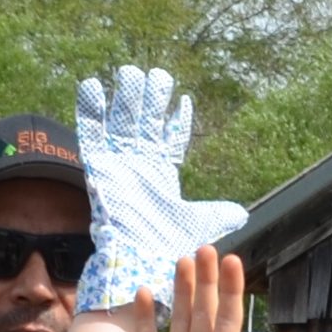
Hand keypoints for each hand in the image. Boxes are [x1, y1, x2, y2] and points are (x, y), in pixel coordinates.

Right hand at [75, 67, 248, 315]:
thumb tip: (241, 213)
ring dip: (125, 98)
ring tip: (129, 71)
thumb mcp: (198, 224)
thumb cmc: (166, 246)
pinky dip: (90, 112)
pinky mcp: (100, 168)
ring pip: (122, 122)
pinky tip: (92, 87)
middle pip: (145, 122)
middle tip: (156, 74)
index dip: (176, 121)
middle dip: (150, 99)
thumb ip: (216, 213)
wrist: (140, 259)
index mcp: (162, 173)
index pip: (170, 140)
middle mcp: (140, 164)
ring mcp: (120, 163)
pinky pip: (92, 136)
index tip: (183, 100)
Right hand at [122, 250, 309, 331]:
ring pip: (179, 318)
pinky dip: (145, 315)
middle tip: (207, 248)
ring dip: (182, 290)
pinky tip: (146, 291)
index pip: (229, 321)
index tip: (232, 261)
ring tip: (184, 260)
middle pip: (205, 312)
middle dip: (207, 281)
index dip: (232, 291)